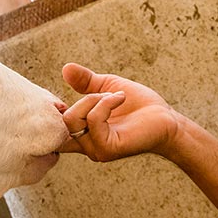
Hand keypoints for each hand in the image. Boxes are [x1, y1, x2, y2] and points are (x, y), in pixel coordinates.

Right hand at [58, 63, 180, 160]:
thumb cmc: (139, 106)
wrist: (165, 117)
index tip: (65, 99)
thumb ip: (85, 81)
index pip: (53, 133)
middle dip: (84, 99)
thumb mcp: (106, 88)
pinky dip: (106, 103)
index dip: (51, 114)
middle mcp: (87, 144)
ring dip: (95, 99)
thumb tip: (65, 68)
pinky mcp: (108, 148)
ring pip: (74, 119)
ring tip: (116, 97)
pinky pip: (93, 120)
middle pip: (63, 120)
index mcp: (84, 132)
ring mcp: (96, 148)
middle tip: (106, 95)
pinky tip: (120, 98)